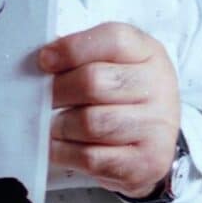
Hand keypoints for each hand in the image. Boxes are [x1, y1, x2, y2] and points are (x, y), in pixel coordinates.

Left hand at [40, 22, 180, 198]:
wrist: (153, 141)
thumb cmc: (123, 96)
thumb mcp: (111, 63)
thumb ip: (81, 56)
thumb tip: (43, 59)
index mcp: (149, 53)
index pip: (113, 40)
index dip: (72, 49)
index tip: (44, 60)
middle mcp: (159, 87)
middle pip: (94, 82)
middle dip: (58, 90)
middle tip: (42, 98)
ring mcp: (156, 127)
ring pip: (91, 123)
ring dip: (60, 125)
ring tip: (52, 124)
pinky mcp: (147, 162)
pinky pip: (92, 157)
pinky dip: (64, 152)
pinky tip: (57, 145)